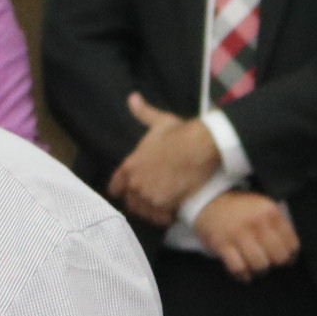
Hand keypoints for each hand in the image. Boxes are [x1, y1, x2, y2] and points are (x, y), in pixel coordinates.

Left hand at [107, 95, 221, 226]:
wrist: (200, 147)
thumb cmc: (180, 133)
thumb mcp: (159, 121)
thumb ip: (143, 113)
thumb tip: (132, 98)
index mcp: (130, 165)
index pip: (115, 185)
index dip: (121, 188)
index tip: (127, 190)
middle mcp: (136, 183)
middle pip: (130, 201)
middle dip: (138, 200)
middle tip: (150, 199)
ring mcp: (150, 196)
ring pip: (144, 211)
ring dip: (151, 210)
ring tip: (161, 207)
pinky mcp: (166, 205)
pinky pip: (160, 218)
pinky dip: (165, 217)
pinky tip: (172, 213)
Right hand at [192, 190, 300, 280]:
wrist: (206, 201)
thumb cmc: (238, 208)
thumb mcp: (261, 207)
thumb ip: (276, 224)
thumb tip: (290, 250)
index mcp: (269, 212)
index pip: (292, 243)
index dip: (291, 255)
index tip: (285, 258)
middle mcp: (256, 222)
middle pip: (278, 257)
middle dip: (275, 264)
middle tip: (270, 263)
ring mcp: (238, 234)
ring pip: (260, 265)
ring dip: (259, 271)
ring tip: (255, 268)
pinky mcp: (222, 244)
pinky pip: (238, 268)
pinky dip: (243, 275)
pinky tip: (244, 273)